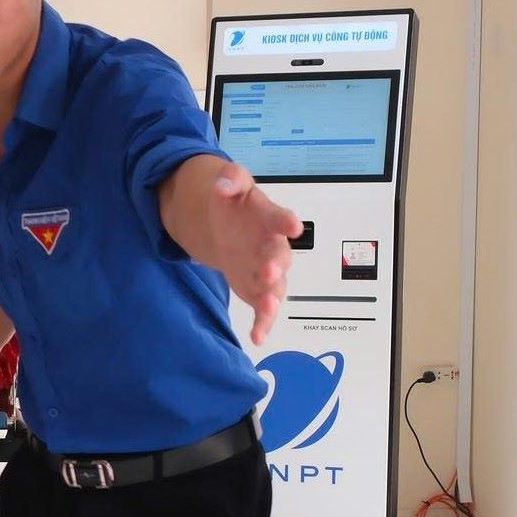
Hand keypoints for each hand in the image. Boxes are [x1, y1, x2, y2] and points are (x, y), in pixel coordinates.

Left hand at [208, 162, 302, 344]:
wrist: (225, 225)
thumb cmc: (235, 205)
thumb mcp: (230, 183)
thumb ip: (230, 179)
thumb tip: (223, 184)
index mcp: (269, 218)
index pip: (280, 218)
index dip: (286, 221)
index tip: (293, 225)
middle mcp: (272, 247)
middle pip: (280, 257)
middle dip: (276, 264)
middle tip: (269, 270)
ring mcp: (266, 271)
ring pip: (276, 287)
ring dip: (273, 297)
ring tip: (267, 306)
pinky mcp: (256, 290)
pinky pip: (263, 308)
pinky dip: (262, 323)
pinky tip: (257, 337)